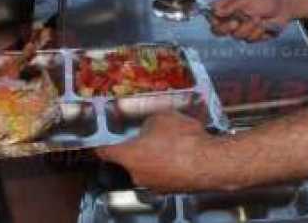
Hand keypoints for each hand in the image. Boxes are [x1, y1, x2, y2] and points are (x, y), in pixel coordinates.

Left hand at [97, 111, 223, 192]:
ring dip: (156, 156)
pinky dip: (171, 164)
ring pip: (149, 167)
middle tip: (151, 135)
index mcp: (129, 156)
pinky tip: (184, 152)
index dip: (101, 146)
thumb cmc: (183, 139)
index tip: (98, 144)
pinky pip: (165, 173)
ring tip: (173, 142)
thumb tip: (148, 127)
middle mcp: (138, 174)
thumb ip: (148, 122)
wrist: (209, 162)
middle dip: (138, 147)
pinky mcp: (172, 190)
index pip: (105, 152)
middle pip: (130, 160)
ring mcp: (155, 185)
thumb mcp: (161, 118)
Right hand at [210, 0, 289, 41]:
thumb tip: (214, 11)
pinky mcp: (252, 36)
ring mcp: (241, 28)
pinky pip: (250, 40)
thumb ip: (230, 5)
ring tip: (259, 18)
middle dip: (228, 28)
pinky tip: (265, 25)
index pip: (211, 15)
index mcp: (227, 6)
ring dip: (249, 28)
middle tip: (237, 22)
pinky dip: (259, 32)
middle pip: (218, 30)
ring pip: (236, 36)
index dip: (212, 19)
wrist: (284, 7)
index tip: (219, 20)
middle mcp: (232, 18)